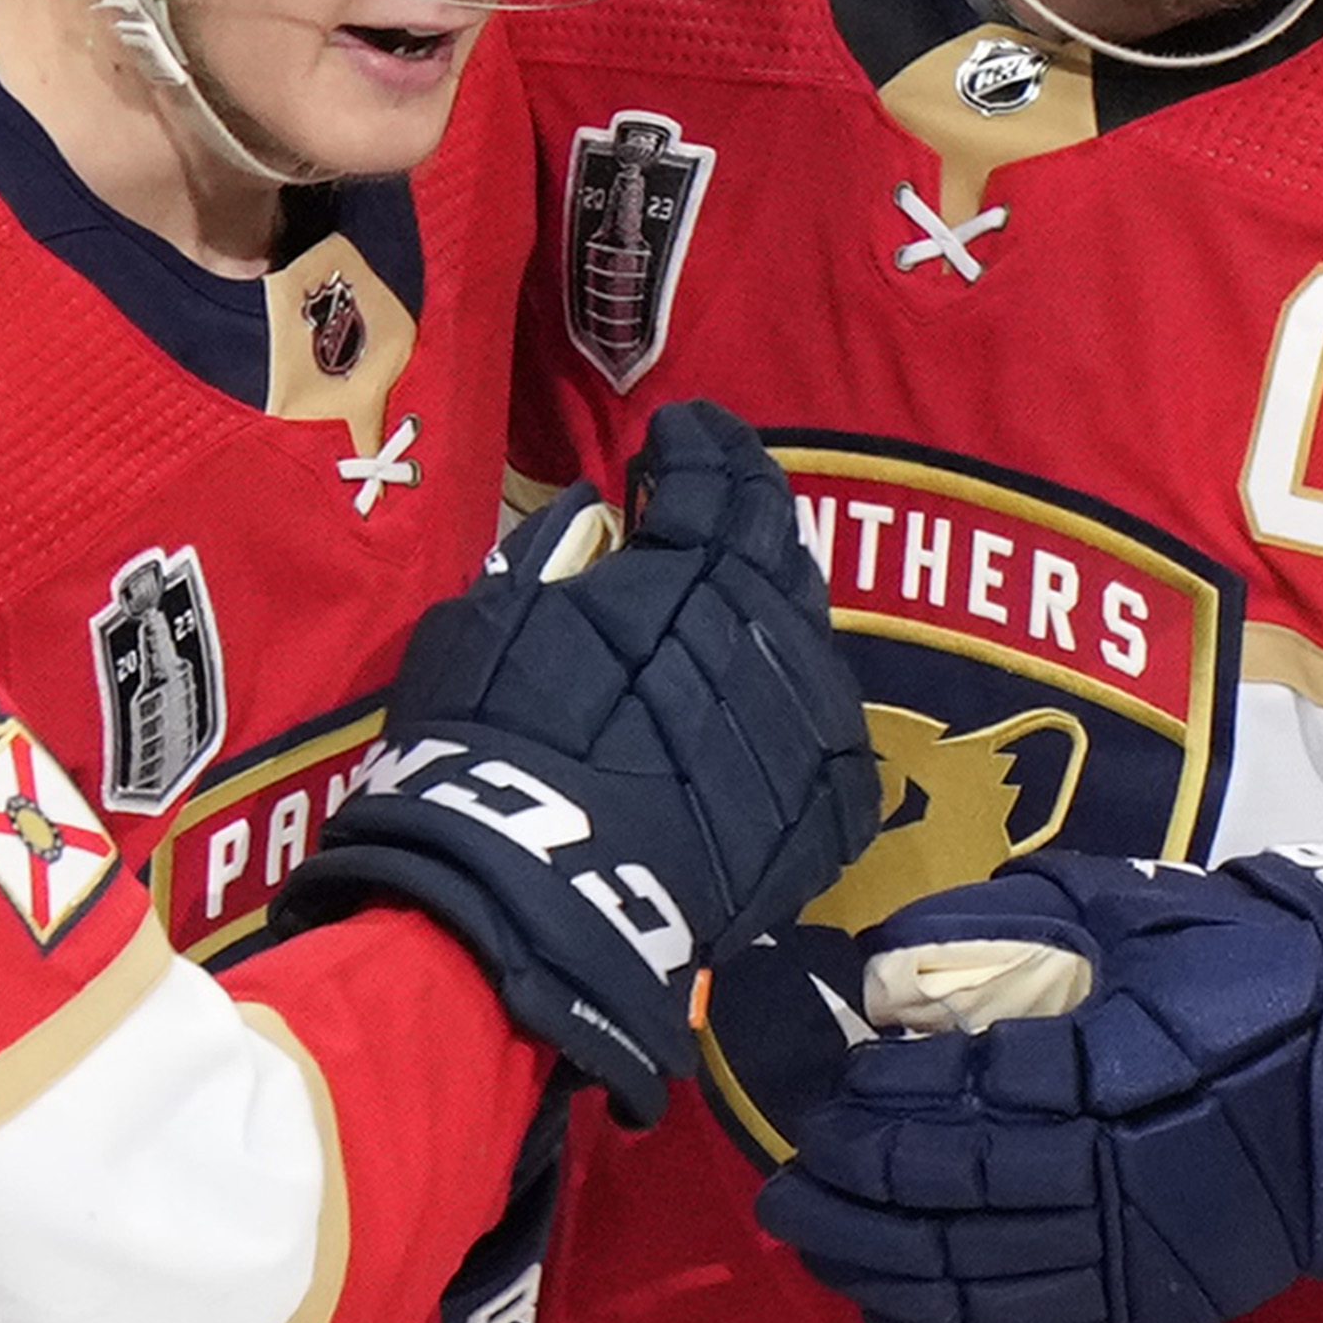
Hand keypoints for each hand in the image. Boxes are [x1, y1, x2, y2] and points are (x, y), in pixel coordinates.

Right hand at [281, 403, 879, 1120]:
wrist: (543, 893)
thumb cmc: (492, 742)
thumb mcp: (489, 619)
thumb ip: (554, 557)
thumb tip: (599, 516)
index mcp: (691, 568)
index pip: (715, 477)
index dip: (701, 444)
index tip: (681, 430)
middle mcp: (770, 631)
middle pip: (778, 547)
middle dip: (748, 508)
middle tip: (721, 493)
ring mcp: (807, 724)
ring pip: (811, 639)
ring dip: (777, 607)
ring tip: (743, 596)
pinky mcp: (823, 814)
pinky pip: (833, 742)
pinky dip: (803, 710)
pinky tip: (778, 702)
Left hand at [752, 844, 1322, 1322]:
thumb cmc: (1263, 979)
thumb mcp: (1153, 916)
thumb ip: (1029, 924)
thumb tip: (899, 955)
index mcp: (1126, 1073)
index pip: (976, 1101)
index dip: (891, 1106)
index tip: (839, 1091)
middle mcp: (1123, 1177)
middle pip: (954, 1203)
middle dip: (853, 1197)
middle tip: (782, 1186)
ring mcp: (1139, 1256)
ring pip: (978, 1280)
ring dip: (878, 1267)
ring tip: (811, 1244)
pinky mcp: (1156, 1310)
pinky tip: (890, 1313)